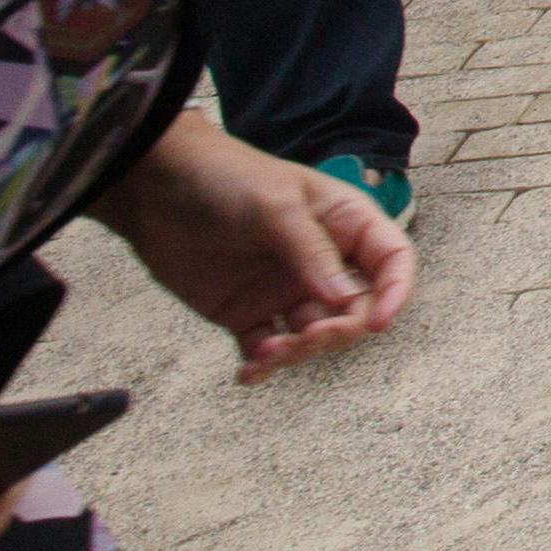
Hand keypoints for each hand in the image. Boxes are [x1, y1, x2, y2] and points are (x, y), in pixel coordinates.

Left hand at [104, 120, 409, 381]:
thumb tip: (346, 300)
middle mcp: (321, 260)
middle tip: (308, 337)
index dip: (395, 292)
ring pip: (312, 335)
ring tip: (265, 351)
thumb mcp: (275, 207)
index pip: (390, 260)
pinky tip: (248, 372)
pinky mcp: (245, 311)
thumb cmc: (226, 178)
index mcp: (344, 223)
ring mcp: (283, 288)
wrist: (155, 188)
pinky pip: (264, 348)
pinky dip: (262, 365)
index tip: (378, 323)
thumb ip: (312, 252)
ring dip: (297, 352)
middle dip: (338, 330)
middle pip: (354, 308)